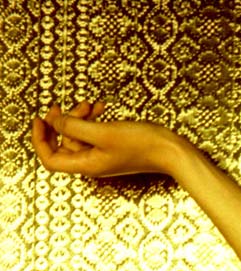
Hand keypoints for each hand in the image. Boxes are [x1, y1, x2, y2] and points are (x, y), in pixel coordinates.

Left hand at [31, 102, 184, 178]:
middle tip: (63, 106)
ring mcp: (102, 156)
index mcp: (87, 165)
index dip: (40, 140)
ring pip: (77, 136)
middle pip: (62, 145)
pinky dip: (91, 120)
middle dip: (61, 123)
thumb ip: (74, 127)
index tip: (40, 119)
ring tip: (89, 105)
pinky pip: (92, 133)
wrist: (170, 151)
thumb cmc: (141, 145)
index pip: (51, 160)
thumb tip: (56, 122)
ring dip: (78, 117)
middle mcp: (92, 163)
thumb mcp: (103, 132)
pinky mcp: (112, 148)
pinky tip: (98, 107)